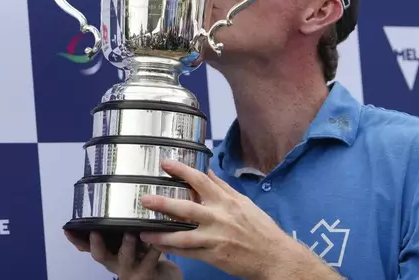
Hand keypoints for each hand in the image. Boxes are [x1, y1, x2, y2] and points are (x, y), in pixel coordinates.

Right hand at [65, 230, 181, 279]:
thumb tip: (120, 198)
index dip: (76, 240)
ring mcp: (130, 270)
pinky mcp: (146, 273)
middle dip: (96, 243)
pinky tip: (157, 239)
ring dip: (127, 244)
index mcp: (109, 253)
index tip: (67, 229)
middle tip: (95, 231)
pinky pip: (150, 259)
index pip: (87, 247)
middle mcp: (115, 263)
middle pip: (100, 255)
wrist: (162, 278)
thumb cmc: (145, 256)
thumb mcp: (130, 242)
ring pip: (125, 257)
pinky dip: (154, 249)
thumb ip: (123, 227)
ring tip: (130, 232)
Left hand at [138, 158, 307, 279]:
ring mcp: (215, 238)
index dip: (181, 170)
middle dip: (163, 202)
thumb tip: (208, 171)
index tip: (165, 163)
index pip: (201, 180)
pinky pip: (188, 252)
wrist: (274, 256)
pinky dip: (173, 249)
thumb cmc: (260, 228)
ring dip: (161, 234)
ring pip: (182, 235)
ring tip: (144, 232)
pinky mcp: (213, 256)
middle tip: (145, 198)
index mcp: (226, 201)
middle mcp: (219, 217)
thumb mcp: (243, 203)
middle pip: (186, 207)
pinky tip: (160, 246)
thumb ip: (223, 188)